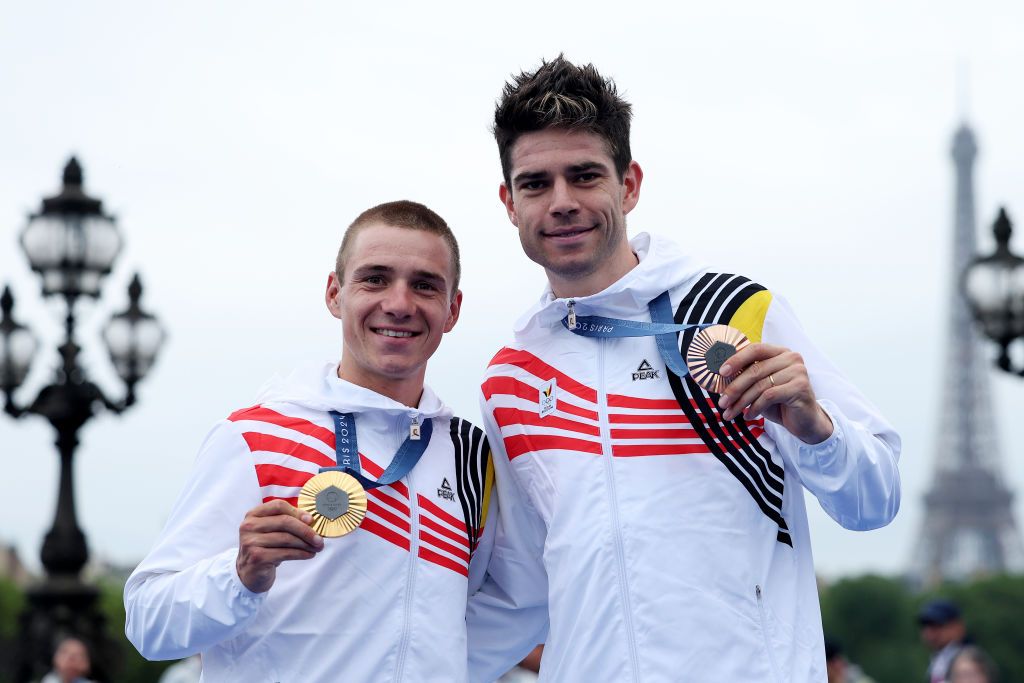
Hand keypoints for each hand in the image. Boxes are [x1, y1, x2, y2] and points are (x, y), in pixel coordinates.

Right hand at [236, 500, 323, 592]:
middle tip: (319, 539)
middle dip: (306, 530)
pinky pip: (285, 553)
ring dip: (306, 544)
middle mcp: (249, 526)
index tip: (311, 520)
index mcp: (253, 515)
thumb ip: (288, 521)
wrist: (250, 573)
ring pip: (287, 538)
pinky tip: (309, 555)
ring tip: (317, 548)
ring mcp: (251, 542)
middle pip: (285, 521)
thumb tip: (310, 519)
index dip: (297, 512)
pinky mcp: (257, 557)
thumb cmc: (266, 548)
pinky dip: (301, 554)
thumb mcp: (273, 532)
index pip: (278, 506)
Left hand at [716, 342, 832, 443]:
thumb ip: (746, 376)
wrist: (804, 421)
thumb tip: (721, 374)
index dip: (736, 359)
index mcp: (780, 352)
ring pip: (760, 385)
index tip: (721, 372)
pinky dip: (755, 407)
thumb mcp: (760, 386)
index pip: (755, 349)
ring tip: (730, 412)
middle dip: (734, 388)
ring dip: (741, 402)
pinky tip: (748, 416)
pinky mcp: (800, 387)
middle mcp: (791, 358)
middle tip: (721, 402)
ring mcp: (798, 371)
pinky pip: (769, 396)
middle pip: (755, 370)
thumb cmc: (779, 402)